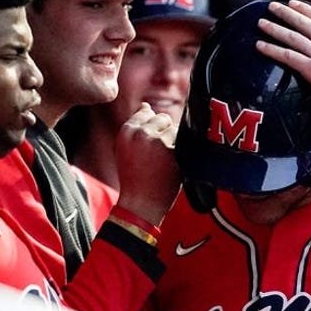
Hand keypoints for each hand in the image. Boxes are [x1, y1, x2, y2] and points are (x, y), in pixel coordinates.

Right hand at [114, 103, 179, 226]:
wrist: (140, 204)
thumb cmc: (134, 178)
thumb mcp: (125, 149)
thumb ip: (136, 127)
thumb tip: (147, 106)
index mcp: (126, 131)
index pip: (147, 113)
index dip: (153, 128)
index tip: (151, 145)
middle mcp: (140, 133)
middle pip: (163, 118)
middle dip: (165, 133)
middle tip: (158, 156)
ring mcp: (157, 141)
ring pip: (176, 129)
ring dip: (175, 142)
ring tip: (165, 162)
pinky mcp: (172, 151)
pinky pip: (185, 142)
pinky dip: (183, 153)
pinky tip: (173, 166)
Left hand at [256, 0, 310, 114]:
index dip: (307, 10)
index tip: (295, 4)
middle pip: (304, 23)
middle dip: (287, 13)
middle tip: (273, 7)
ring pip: (293, 37)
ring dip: (275, 28)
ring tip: (261, 23)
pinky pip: (289, 56)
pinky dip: (273, 49)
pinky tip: (260, 46)